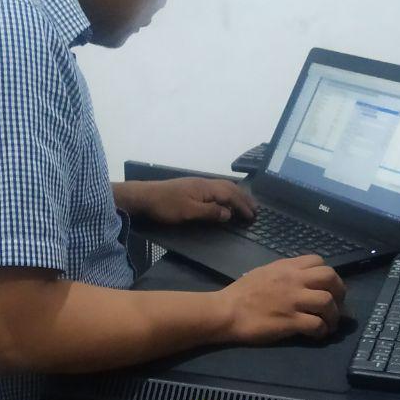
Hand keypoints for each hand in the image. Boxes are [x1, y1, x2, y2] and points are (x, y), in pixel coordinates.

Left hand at [120, 177, 255, 225]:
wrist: (144, 196)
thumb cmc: (166, 205)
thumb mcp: (188, 212)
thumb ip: (210, 212)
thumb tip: (228, 214)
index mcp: (206, 188)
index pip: (230, 195)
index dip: (242, 205)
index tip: (253, 216)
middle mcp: (205, 183)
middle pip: (229, 188)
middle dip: (243, 198)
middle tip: (256, 209)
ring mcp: (198, 184)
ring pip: (223, 187)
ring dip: (236, 195)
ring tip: (245, 203)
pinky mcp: (192, 188)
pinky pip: (216, 189)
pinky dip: (226, 194)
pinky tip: (225, 200)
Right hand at [216, 255, 345, 344]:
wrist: (226, 312)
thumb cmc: (240, 294)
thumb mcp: (264, 273)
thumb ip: (284, 272)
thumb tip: (299, 277)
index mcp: (287, 267)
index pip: (319, 261)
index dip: (327, 275)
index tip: (325, 287)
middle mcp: (294, 280)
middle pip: (330, 278)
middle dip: (339, 292)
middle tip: (335, 305)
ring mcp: (293, 301)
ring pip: (328, 302)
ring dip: (333, 315)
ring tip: (328, 325)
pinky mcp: (291, 321)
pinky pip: (317, 324)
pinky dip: (322, 331)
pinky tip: (317, 335)